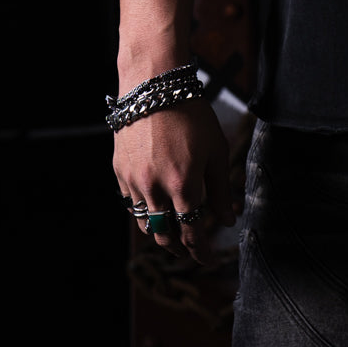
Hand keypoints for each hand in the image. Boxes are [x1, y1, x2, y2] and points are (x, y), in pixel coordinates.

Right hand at [114, 99, 235, 264]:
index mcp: (183, 185)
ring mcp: (133, 182)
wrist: (154, 87)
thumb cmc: (190, 114)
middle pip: (165, 236)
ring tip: (174, 232)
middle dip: (180, 248)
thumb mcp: (215, 149)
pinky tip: (155, 207)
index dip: (201, 251)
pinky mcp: (119, 173)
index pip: (192, 232)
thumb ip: (220, 188)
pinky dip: (144, 212)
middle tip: (191, 250)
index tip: (208, 259)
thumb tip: (227, 220)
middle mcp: (155, 189)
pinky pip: (131, 204)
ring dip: (160, 233)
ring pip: (145, 224)